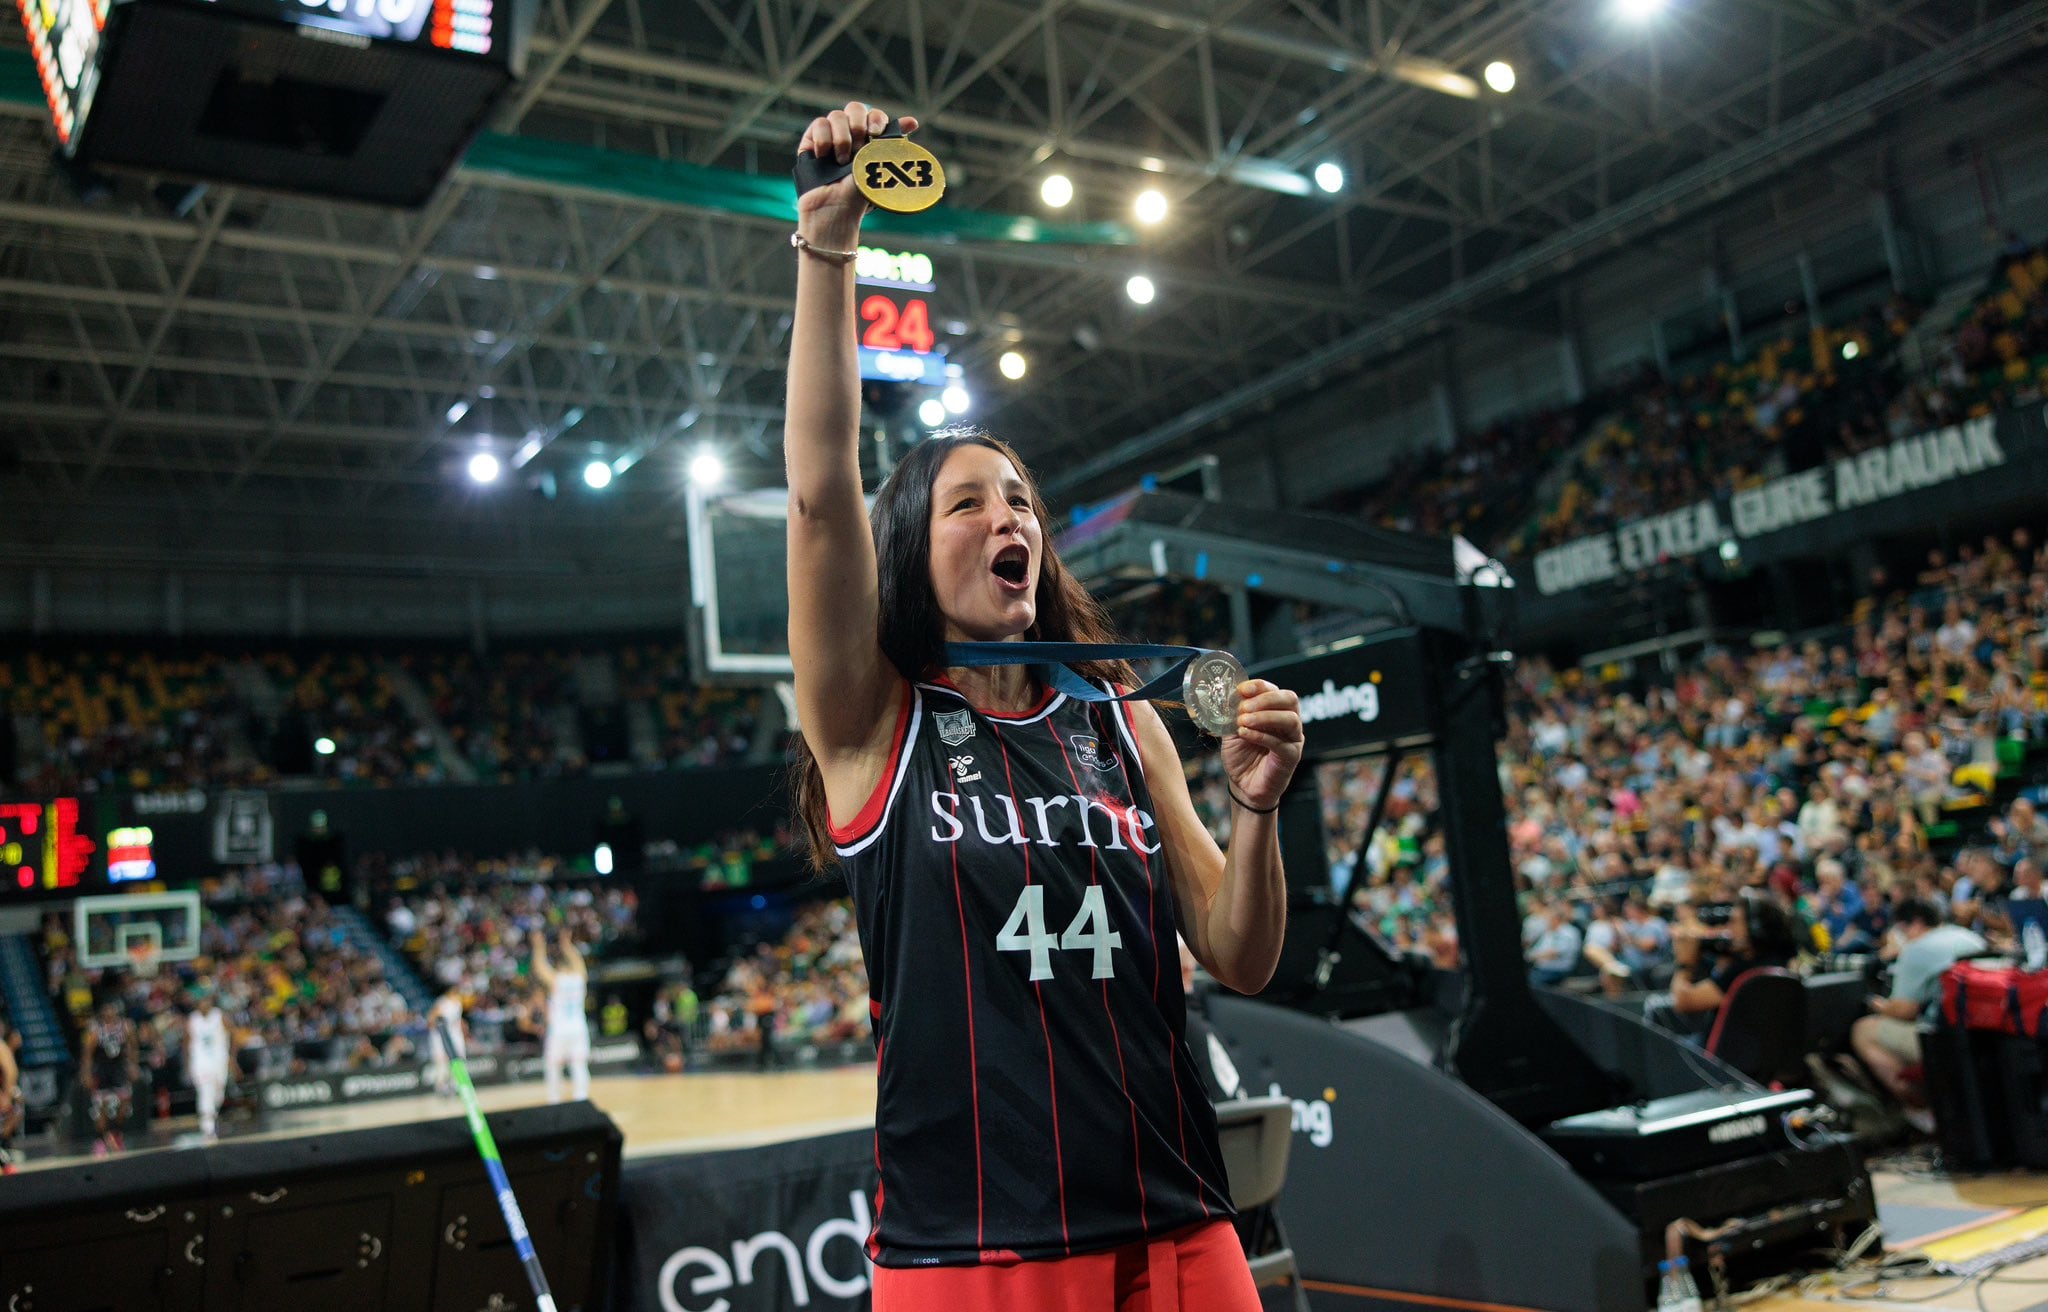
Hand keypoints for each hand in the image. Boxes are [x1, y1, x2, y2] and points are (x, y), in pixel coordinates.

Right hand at [797, 102, 920, 239]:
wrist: (835, 207)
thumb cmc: (858, 194)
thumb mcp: (878, 166)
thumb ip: (891, 142)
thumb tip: (912, 121)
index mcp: (869, 140)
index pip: (874, 116)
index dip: (876, 119)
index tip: (875, 133)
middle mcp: (850, 135)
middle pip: (855, 108)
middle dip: (858, 125)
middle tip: (859, 148)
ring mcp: (830, 137)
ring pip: (836, 115)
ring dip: (842, 138)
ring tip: (841, 162)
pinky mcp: (812, 141)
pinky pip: (819, 124)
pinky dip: (824, 139)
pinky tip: (824, 157)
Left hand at [1220, 680, 1302, 810]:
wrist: (1243, 784)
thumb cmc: (1240, 755)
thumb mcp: (1231, 730)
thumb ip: (1232, 714)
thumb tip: (1229, 696)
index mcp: (1274, 711)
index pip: (1274, 690)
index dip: (1259, 686)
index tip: (1241, 690)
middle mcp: (1288, 721)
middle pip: (1289, 699)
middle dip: (1265, 699)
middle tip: (1244, 707)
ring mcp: (1292, 738)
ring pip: (1290, 719)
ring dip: (1265, 716)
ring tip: (1244, 722)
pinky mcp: (1292, 756)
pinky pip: (1281, 742)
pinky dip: (1261, 735)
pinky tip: (1245, 734)